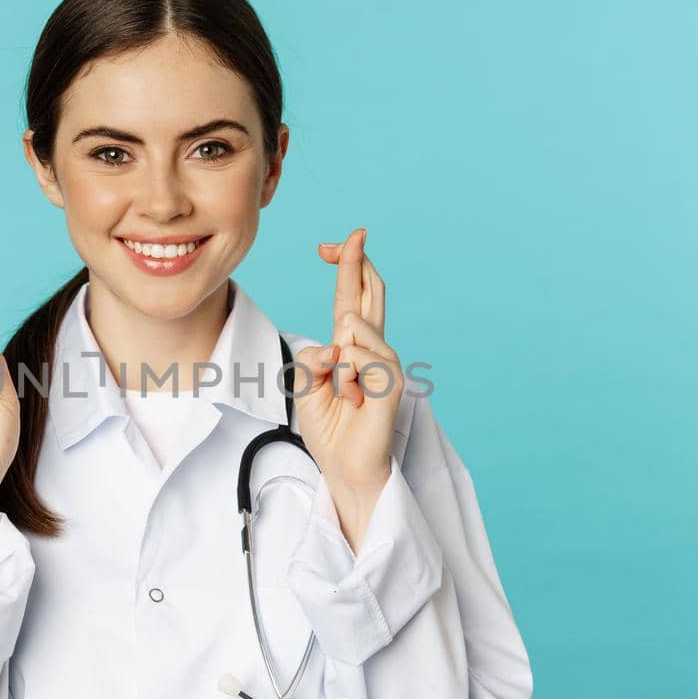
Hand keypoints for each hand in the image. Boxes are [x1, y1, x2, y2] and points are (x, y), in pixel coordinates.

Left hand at [293, 228, 401, 547]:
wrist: (344, 466)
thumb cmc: (327, 427)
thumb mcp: (305, 385)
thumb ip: (315, 356)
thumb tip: (339, 341)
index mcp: (351, 346)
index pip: (351, 297)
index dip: (346, 267)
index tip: (333, 244)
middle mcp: (373, 348)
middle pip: (369, 292)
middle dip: (356, 261)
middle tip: (354, 233)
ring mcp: (387, 363)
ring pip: (354, 327)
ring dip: (335, 359)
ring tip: (342, 391)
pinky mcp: (392, 382)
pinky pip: (360, 357)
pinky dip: (346, 376)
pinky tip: (353, 398)